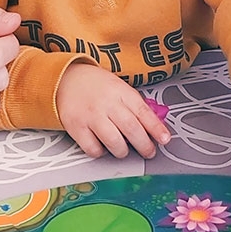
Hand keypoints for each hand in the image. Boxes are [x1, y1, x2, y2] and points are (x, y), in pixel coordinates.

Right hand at [56, 63, 170, 158]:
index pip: (143, 112)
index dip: (156, 128)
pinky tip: (102, 147)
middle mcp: (107, 103)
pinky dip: (100, 152)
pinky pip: (93, 148)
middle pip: (131, 128)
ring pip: (114, 141)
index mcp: (121, 92)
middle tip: (149, 152)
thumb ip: (134, 105)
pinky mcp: (76, 127)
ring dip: (122, 151)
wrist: (65, 79)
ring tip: (123, 150)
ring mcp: (91, 116)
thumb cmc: (96, 86)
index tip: (165, 139)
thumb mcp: (119, 87)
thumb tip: (155, 125)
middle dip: (144, 145)